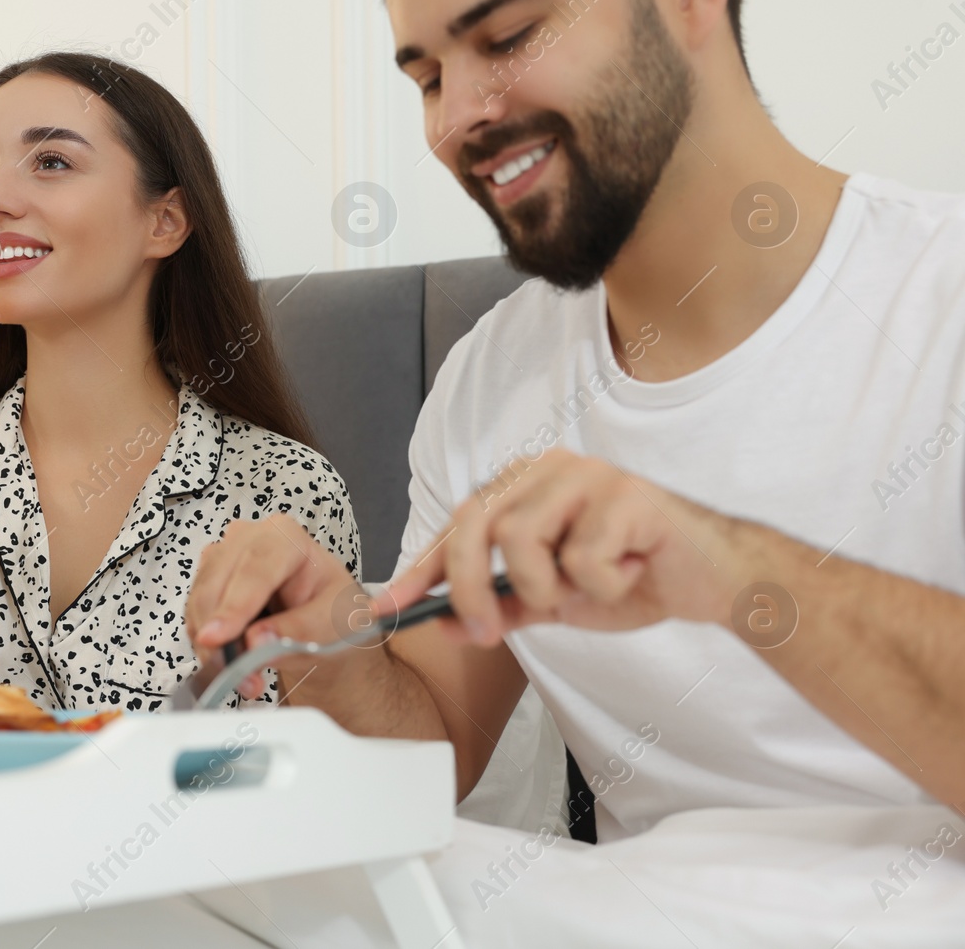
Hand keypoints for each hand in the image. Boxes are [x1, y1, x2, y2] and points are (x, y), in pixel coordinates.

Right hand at [188, 515, 368, 699]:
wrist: (322, 624)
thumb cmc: (333, 612)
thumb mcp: (334, 623)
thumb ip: (299, 631)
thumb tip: (255, 642)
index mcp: (288, 537)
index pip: (255, 568)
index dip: (234, 605)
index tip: (218, 639)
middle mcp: (250, 538)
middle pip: (218, 581)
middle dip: (220, 632)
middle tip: (236, 675)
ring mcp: (225, 556)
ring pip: (200, 599)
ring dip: (212, 644)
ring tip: (243, 678)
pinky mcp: (209, 580)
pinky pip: (195, 613)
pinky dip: (206, 644)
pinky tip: (231, 662)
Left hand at [377, 450, 740, 647]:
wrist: (712, 582)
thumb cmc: (631, 578)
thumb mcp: (553, 600)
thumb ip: (502, 606)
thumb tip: (445, 621)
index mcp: (526, 485)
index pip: (458, 524)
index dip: (422, 569)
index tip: (390, 608)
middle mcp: (549, 468)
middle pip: (477, 524)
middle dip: (470, 588)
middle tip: (485, 633)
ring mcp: (588, 475)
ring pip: (520, 538)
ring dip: (545, 587)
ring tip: (586, 592)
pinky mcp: (627, 494)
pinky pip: (581, 557)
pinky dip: (601, 586)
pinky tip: (630, 575)